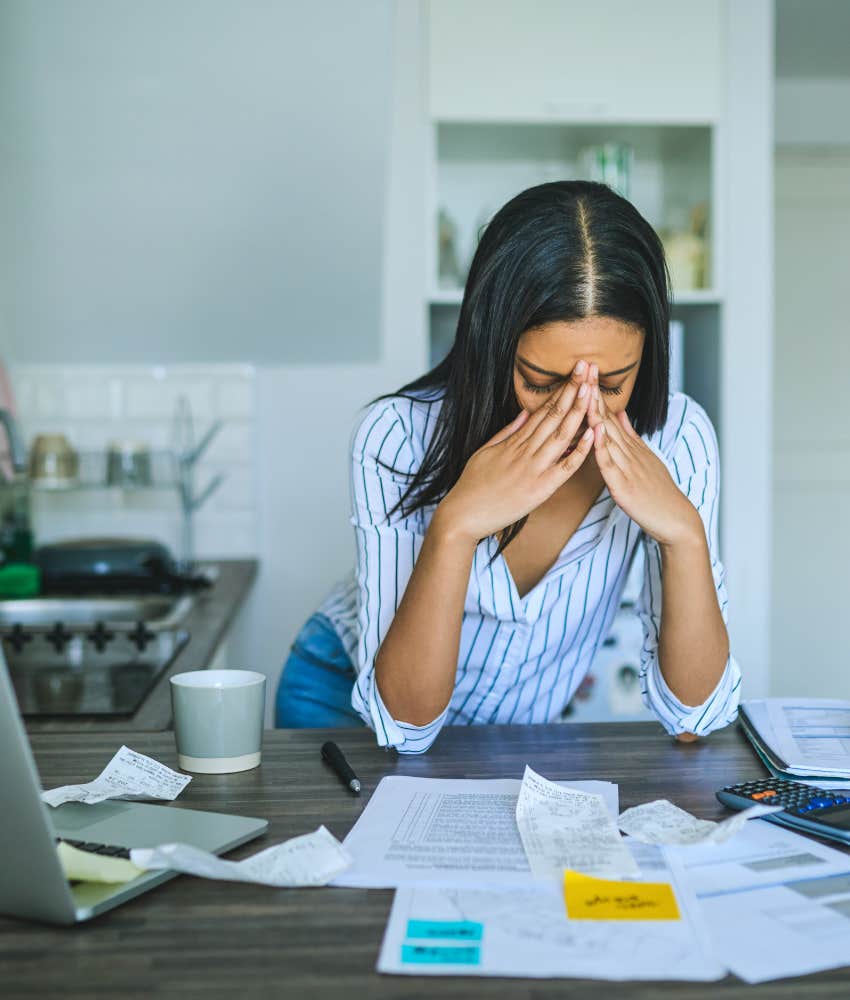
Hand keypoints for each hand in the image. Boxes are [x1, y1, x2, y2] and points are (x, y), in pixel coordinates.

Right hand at [438, 362, 594, 541]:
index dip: (561, 390)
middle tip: (587, 367)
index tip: (574, 373)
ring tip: (592, 389)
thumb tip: (524, 412)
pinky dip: (580, 450)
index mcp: (515, 441)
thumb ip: (507, 432)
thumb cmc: (472, 486)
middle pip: (554, 415)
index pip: (543, 410)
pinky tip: (594, 434)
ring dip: (579, 411)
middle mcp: (526, 450)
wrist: (463, 515)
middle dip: (573, 390)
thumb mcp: (486, 451)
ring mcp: (534, 468)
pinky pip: (565, 467)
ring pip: (562, 434)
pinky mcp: (540, 488)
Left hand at [586, 366, 702, 547]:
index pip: (609, 414)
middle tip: (583, 366)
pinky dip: (602, 446)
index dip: (597, 392)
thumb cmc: (656, 491)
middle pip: (607, 418)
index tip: (587, 370)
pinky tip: (596, 430)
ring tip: (585, 389)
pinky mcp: (624, 485)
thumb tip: (619, 413)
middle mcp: (628, 451)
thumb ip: (629, 436)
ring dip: (595, 412)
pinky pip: (610, 463)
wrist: (675, 519)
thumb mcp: (643, 458)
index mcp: (629, 446)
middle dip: (593, 393)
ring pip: (607, 436)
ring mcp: (626, 467)